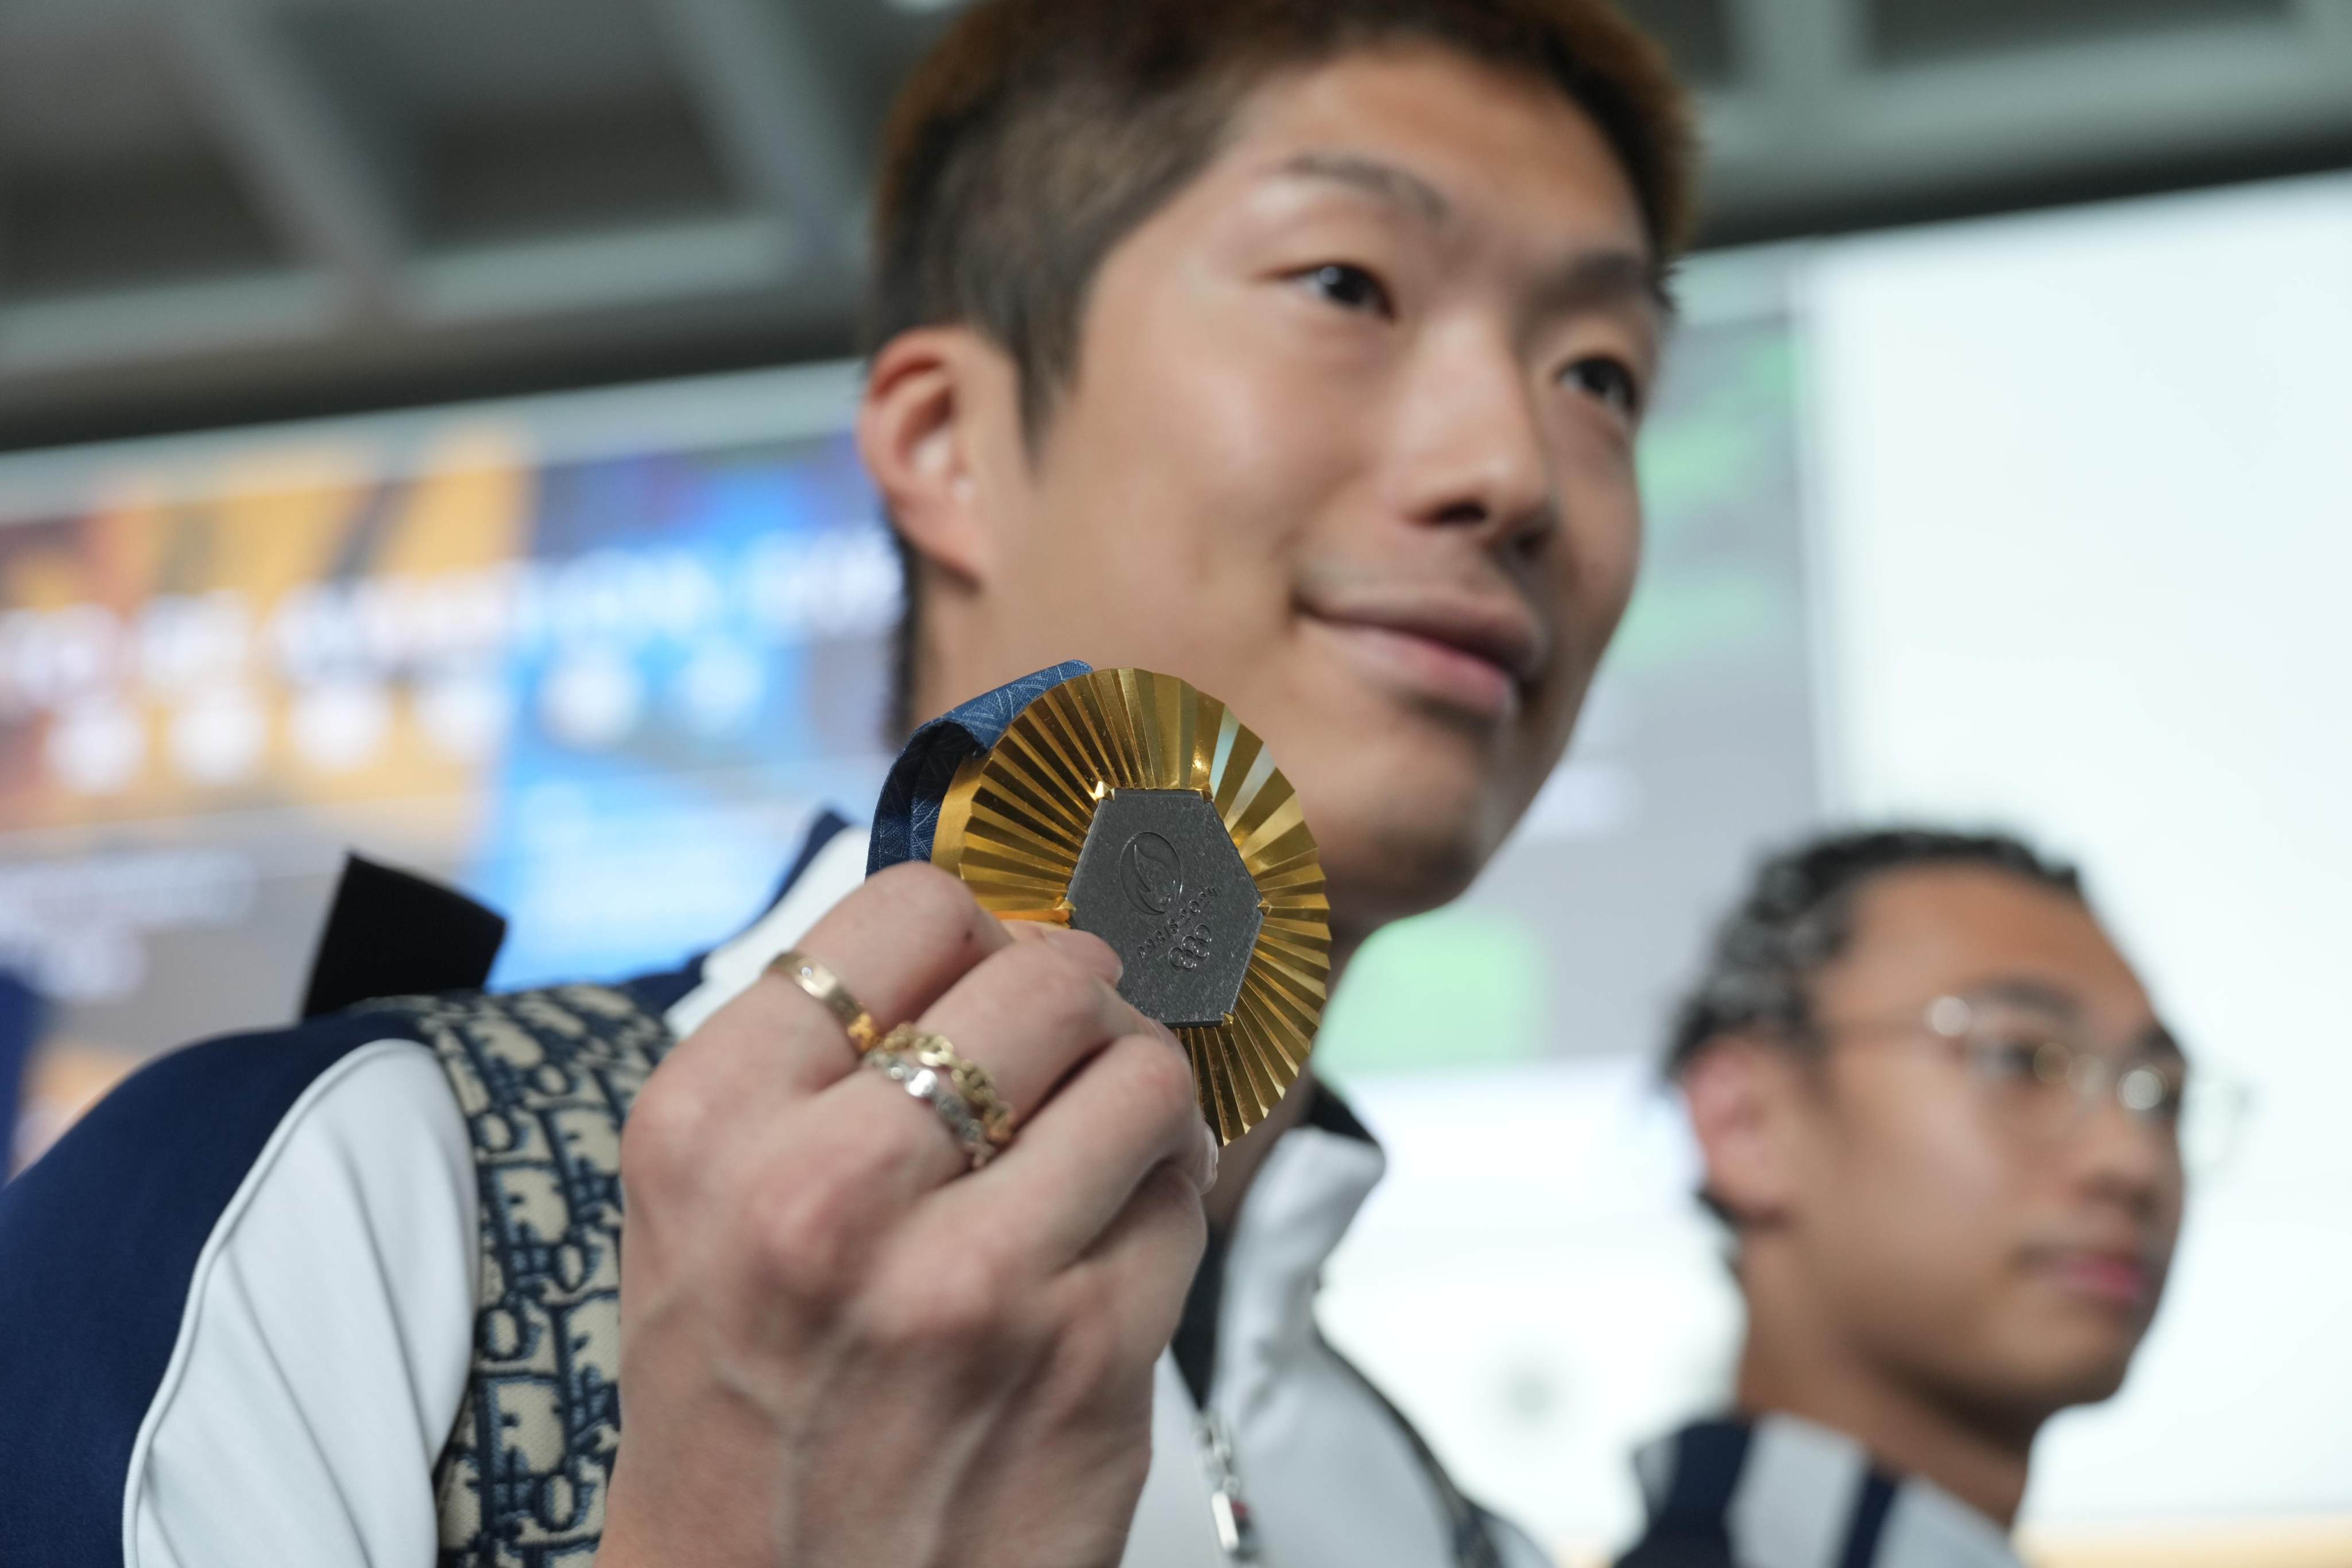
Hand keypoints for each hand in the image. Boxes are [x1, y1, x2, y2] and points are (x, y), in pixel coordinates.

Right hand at [598, 862, 1215, 1567]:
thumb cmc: (743, 1406)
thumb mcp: (702, 1212)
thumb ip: (810, 1067)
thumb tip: (977, 930)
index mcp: (710, 1131)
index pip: (904, 910)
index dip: (968, 931)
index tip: (979, 975)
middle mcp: (825, 1193)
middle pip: (1045, 975)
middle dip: (1074, 999)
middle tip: (1064, 1045)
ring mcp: (968, 1278)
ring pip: (1142, 1071)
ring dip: (1137, 1091)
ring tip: (1101, 1133)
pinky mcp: (1087, 1355)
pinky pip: (1182, 1195)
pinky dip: (1164, 1199)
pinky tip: (1112, 1234)